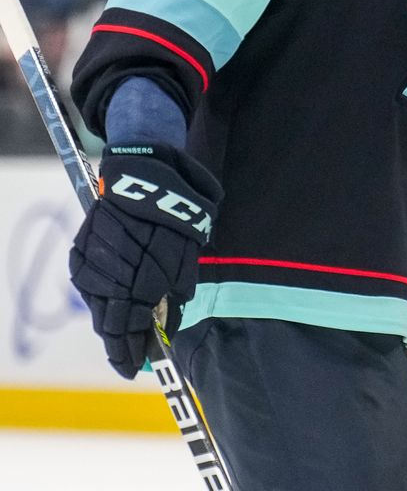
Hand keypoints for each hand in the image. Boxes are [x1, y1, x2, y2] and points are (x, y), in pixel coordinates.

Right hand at [68, 143, 219, 378]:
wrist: (146, 173)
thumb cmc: (177, 214)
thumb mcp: (188, 255)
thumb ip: (176, 291)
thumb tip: (168, 321)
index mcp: (140, 279)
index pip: (130, 328)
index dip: (131, 352)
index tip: (136, 370)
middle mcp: (110, 274)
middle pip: (110, 321)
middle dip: (121, 342)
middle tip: (131, 359)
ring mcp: (91, 262)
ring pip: (97, 305)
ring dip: (110, 320)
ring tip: (123, 336)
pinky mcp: (80, 248)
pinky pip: (88, 284)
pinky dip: (101, 297)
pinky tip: (111, 305)